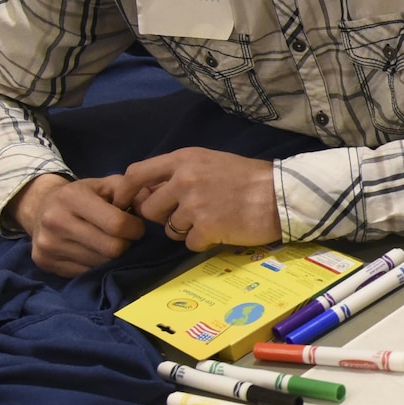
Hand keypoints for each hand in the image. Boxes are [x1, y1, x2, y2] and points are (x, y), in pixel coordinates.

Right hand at [8, 172, 145, 275]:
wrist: (39, 207)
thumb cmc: (81, 195)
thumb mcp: (104, 184)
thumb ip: (130, 190)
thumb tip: (150, 205)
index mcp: (72, 197)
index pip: (117, 224)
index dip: (135, 228)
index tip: (135, 226)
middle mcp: (56, 221)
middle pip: (111, 249)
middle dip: (125, 244)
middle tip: (124, 237)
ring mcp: (48, 244)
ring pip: (100, 264)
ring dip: (112, 257)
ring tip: (108, 243)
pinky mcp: (45, 262)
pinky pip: (85, 273)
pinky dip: (96, 265)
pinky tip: (94, 252)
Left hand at [115, 148, 281, 250]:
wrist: (281, 193)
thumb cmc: (248, 177)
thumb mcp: (209, 162)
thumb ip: (179, 174)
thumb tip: (148, 193)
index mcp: (183, 160)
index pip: (137, 173)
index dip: (124, 191)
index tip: (122, 204)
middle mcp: (184, 180)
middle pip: (149, 209)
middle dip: (164, 217)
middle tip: (189, 215)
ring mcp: (195, 205)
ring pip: (170, 230)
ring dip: (187, 230)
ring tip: (213, 219)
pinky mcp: (207, 228)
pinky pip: (190, 244)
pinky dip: (204, 242)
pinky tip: (223, 230)